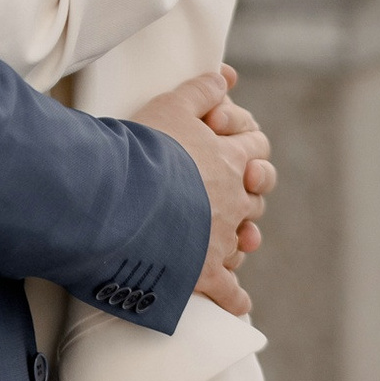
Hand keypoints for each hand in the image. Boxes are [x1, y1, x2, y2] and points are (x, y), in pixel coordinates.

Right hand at [133, 65, 273, 317]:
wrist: (123, 197)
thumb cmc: (144, 149)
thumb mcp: (171, 105)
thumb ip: (200, 91)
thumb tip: (225, 78)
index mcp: (230, 160)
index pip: (256, 146)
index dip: (249, 142)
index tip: (238, 144)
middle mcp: (233, 200)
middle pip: (256, 195)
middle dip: (248, 191)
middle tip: (233, 190)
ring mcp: (221, 239)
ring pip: (244, 240)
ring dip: (241, 238)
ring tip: (234, 240)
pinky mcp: (204, 273)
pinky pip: (229, 292)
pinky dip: (235, 298)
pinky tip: (237, 302)